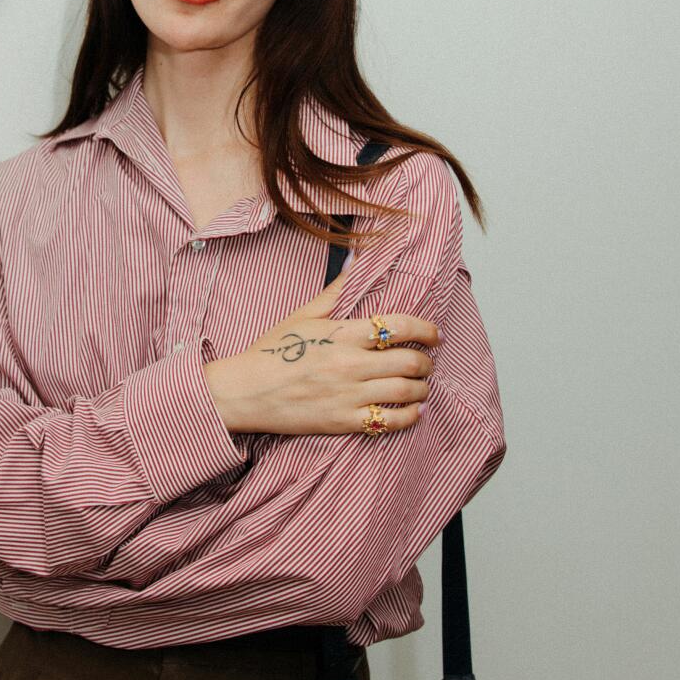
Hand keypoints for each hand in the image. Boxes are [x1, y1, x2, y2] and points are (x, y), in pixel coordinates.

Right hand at [203, 269, 439, 435]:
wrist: (244, 392)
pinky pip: (390, 421)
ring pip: (405, 391)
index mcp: (342, 334)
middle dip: (426, 361)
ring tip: (420, 385)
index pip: (400, 326)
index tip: (435, 335)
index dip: (426, 330)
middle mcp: (350, 364)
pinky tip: (413, 410)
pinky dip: (409, 416)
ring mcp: (348, 395)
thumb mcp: (303, 316)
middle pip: (410, 361)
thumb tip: (357, 258)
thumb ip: (336, 290)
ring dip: (421, 388)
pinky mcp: (343, 421)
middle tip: (426, 362)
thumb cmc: (272, 352)